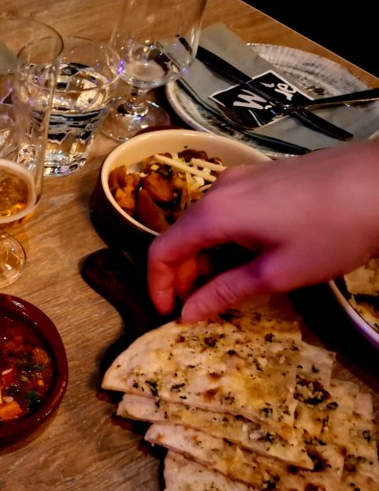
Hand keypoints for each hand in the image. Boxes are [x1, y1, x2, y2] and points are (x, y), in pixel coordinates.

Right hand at [147, 142, 378, 321]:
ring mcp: (241, 178)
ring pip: (205, 224)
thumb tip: (188, 315)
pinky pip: (227, 211)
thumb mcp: (278, 272)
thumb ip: (225, 292)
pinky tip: (251, 257)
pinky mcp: (263, 175)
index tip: (169, 313)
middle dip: (183, 275)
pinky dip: (224, 239)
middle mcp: (219, 190)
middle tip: (200, 306)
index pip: (162, 251)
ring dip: (206, 258)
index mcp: (214, 214)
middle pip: (181, 236)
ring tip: (229, 286)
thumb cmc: (333, 230)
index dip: (157, 286)